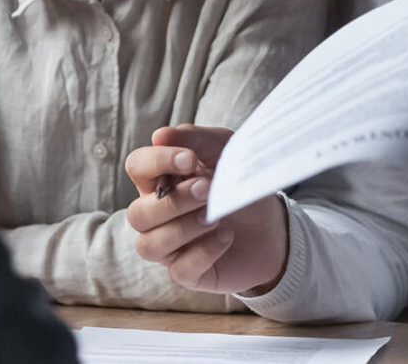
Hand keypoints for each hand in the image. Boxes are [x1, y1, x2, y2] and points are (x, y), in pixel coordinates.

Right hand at [124, 124, 288, 295]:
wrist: (271, 225)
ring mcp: (169, 247)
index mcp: (159, 181)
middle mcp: (156, 215)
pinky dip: (203, 252)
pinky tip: (225, 237)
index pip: (137, 167)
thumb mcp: (224, 152)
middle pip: (138, 213)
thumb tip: (159, 135)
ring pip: (149, 245)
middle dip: (174, 202)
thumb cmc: (237, 184)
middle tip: (208, 190)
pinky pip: (179, 270)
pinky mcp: (187, 272)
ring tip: (215, 217)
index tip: (189, 159)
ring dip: (182, 229)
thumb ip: (196, 140)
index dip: (156, 162)